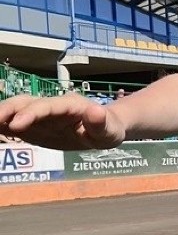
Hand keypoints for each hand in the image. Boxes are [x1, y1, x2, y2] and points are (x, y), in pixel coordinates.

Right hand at [0, 94, 125, 150]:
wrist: (103, 129)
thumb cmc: (109, 129)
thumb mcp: (110, 131)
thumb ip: (100, 123)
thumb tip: (95, 111)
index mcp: (69, 105)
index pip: (46, 106)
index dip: (30, 113)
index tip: (16, 124)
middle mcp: (51, 107)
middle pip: (25, 103)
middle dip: (6, 110)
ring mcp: (41, 116)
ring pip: (16, 110)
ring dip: (0, 116)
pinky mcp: (34, 126)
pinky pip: (15, 124)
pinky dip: (1, 126)